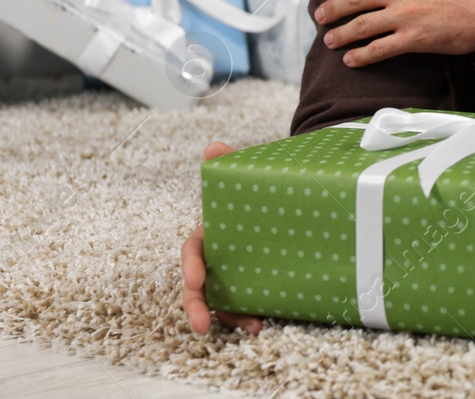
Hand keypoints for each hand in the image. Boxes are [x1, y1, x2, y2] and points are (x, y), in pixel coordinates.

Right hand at [182, 141, 262, 333]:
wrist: (283, 199)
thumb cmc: (254, 193)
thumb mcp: (242, 179)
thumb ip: (229, 165)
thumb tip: (215, 147)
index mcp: (209, 234)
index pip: (193, 252)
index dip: (190, 266)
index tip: (194, 280)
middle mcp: (217, 257)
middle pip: (199, 286)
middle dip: (197, 306)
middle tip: (201, 325)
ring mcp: (235, 273)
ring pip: (224, 300)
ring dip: (232, 317)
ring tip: (253, 327)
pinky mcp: (254, 284)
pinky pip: (248, 303)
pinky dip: (252, 314)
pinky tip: (264, 322)